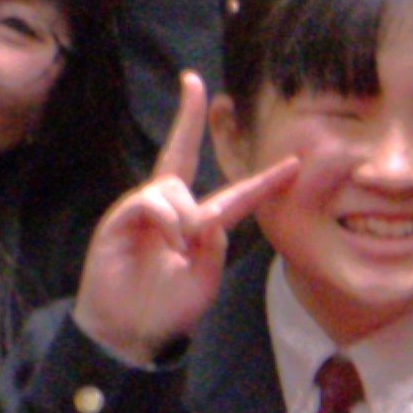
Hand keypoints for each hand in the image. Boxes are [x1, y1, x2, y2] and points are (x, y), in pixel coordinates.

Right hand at [68, 89, 316, 359]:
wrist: (129, 331)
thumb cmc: (167, 307)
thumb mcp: (204, 277)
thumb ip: (215, 245)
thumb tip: (208, 216)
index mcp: (198, 225)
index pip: (235, 195)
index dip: (263, 180)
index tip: (293, 163)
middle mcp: (170, 209)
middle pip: (181, 153)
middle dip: (187, 117)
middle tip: (193, 81)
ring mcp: (143, 210)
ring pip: (175, 188)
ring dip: (186, 218)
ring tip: (180, 248)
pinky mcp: (119, 218)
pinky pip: (152, 201)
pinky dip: (168, 222)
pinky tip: (168, 244)